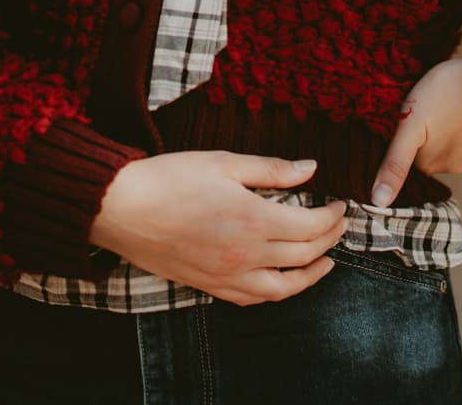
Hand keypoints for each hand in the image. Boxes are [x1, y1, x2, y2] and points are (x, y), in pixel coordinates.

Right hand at [88, 151, 348, 305]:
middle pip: (304, 256)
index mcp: (253, 220)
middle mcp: (245, 255)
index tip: (341, 204)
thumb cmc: (170, 179)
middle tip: (339, 225)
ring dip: (311, 275)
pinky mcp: (208, 286)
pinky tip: (283, 280)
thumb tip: (311, 167)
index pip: (311, 227)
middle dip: (330, 240)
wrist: (120, 209)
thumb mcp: (225, 162)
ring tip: (326, 261)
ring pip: (283, 288)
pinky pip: (252, 299)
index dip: (332, 216)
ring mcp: (226, 276)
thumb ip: (272, 169)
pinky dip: (276, 291)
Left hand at [370, 57, 461, 206]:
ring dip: (444, 131)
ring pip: (448, 146)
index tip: (407, 121)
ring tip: (444, 106)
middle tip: (425, 109)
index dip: (403, 139)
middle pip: (428, 154)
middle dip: (424, 137)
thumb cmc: (447, 94)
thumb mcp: (410, 125)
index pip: (406, 160)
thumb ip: (394, 163)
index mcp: (430, 165)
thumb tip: (379, 202)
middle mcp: (453, 167)